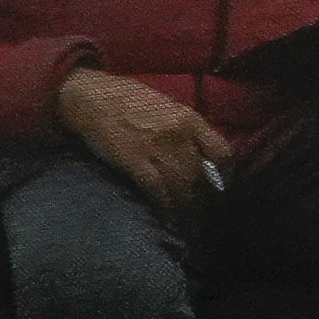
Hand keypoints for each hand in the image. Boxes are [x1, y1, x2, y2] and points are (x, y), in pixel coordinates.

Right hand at [54, 63, 228, 222]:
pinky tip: (168, 216)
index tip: (221, 186)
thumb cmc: (129, 100)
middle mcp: (179, 135)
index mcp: (190, 119)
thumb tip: (200, 152)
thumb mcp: (168, 107)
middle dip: (203, 197)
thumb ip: (186, 128)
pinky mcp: (135, 162)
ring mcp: (158, 149)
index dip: (226, 174)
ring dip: (186, 207)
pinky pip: (158, 190)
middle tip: (201, 210)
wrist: (92, 97)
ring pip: (182, 186)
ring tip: (188, 220)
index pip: (221, 152)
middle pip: (201, 174)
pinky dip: (165, 206)